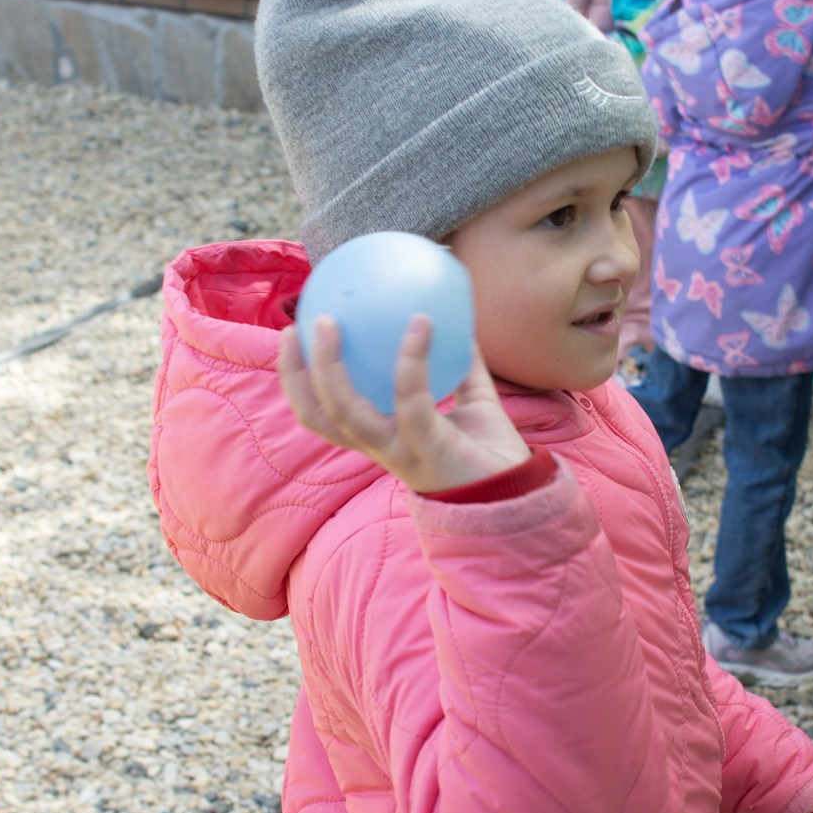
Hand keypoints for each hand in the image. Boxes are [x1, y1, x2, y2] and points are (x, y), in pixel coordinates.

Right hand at [278, 316, 530, 494]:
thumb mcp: (472, 400)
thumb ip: (460, 365)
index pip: (323, 415)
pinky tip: (421, 322)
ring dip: (330, 367)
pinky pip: (412, 400)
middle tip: (296, 328)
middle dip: (297, 375)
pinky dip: (412, 359)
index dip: (298, 381)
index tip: (293, 336)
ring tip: (334, 321)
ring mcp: (401, 451)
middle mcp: (381, 448)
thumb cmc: (489, 450)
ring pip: (347, 414)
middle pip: (319, 418)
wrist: (519, 492)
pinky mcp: (430, 448)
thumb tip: (455, 319)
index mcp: (381, 437)